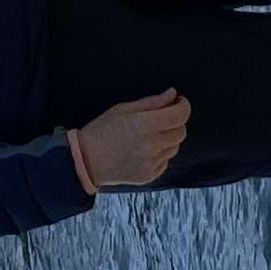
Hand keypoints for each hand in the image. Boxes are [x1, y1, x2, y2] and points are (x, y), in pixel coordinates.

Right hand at [69, 90, 191, 190]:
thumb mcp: (124, 109)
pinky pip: (165, 161)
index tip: (179, 101)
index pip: (180, 115)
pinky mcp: (150, 175)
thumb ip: (152, 102)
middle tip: (164, 117)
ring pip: (175, 147)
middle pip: (181, 132)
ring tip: (150, 134)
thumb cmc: (102, 130)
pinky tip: (145, 149)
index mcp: (145, 124)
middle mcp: (152, 145)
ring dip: (168, 138)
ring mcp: (152, 162)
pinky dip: (160, 153)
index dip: (184, 106)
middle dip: (176, 121)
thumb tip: (173, 94)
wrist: (87, 160)